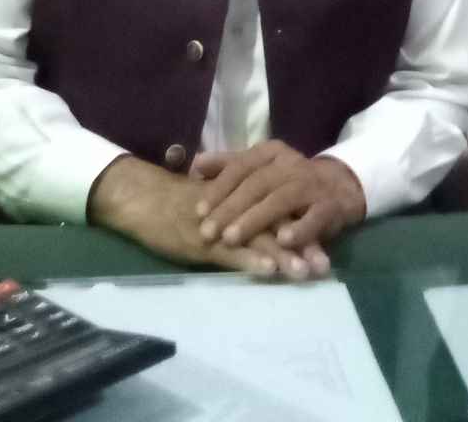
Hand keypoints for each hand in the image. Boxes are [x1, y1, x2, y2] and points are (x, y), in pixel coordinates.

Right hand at [87, 154, 312, 279]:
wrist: (143, 197)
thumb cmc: (177, 201)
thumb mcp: (215, 200)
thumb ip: (239, 208)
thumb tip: (268, 226)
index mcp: (241, 195)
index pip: (278, 209)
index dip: (301, 226)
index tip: (325, 244)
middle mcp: (236, 207)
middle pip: (275, 224)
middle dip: (301, 245)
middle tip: (324, 264)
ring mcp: (220, 224)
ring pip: (258, 238)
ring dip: (284, 256)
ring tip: (306, 271)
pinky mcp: (202, 242)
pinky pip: (230, 252)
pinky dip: (251, 259)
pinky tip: (269, 270)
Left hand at [190, 140, 365, 266]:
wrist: (340, 187)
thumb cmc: (288, 181)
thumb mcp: (260, 168)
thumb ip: (229, 165)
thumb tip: (194, 163)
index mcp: (271, 153)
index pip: (241, 166)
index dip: (219, 187)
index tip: (199, 210)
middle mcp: (291, 164)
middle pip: (257, 184)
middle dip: (230, 209)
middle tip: (207, 232)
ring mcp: (312, 184)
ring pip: (281, 200)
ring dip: (255, 220)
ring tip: (231, 239)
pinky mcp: (330, 206)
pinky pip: (314, 217)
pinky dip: (299, 229)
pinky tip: (282, 241)